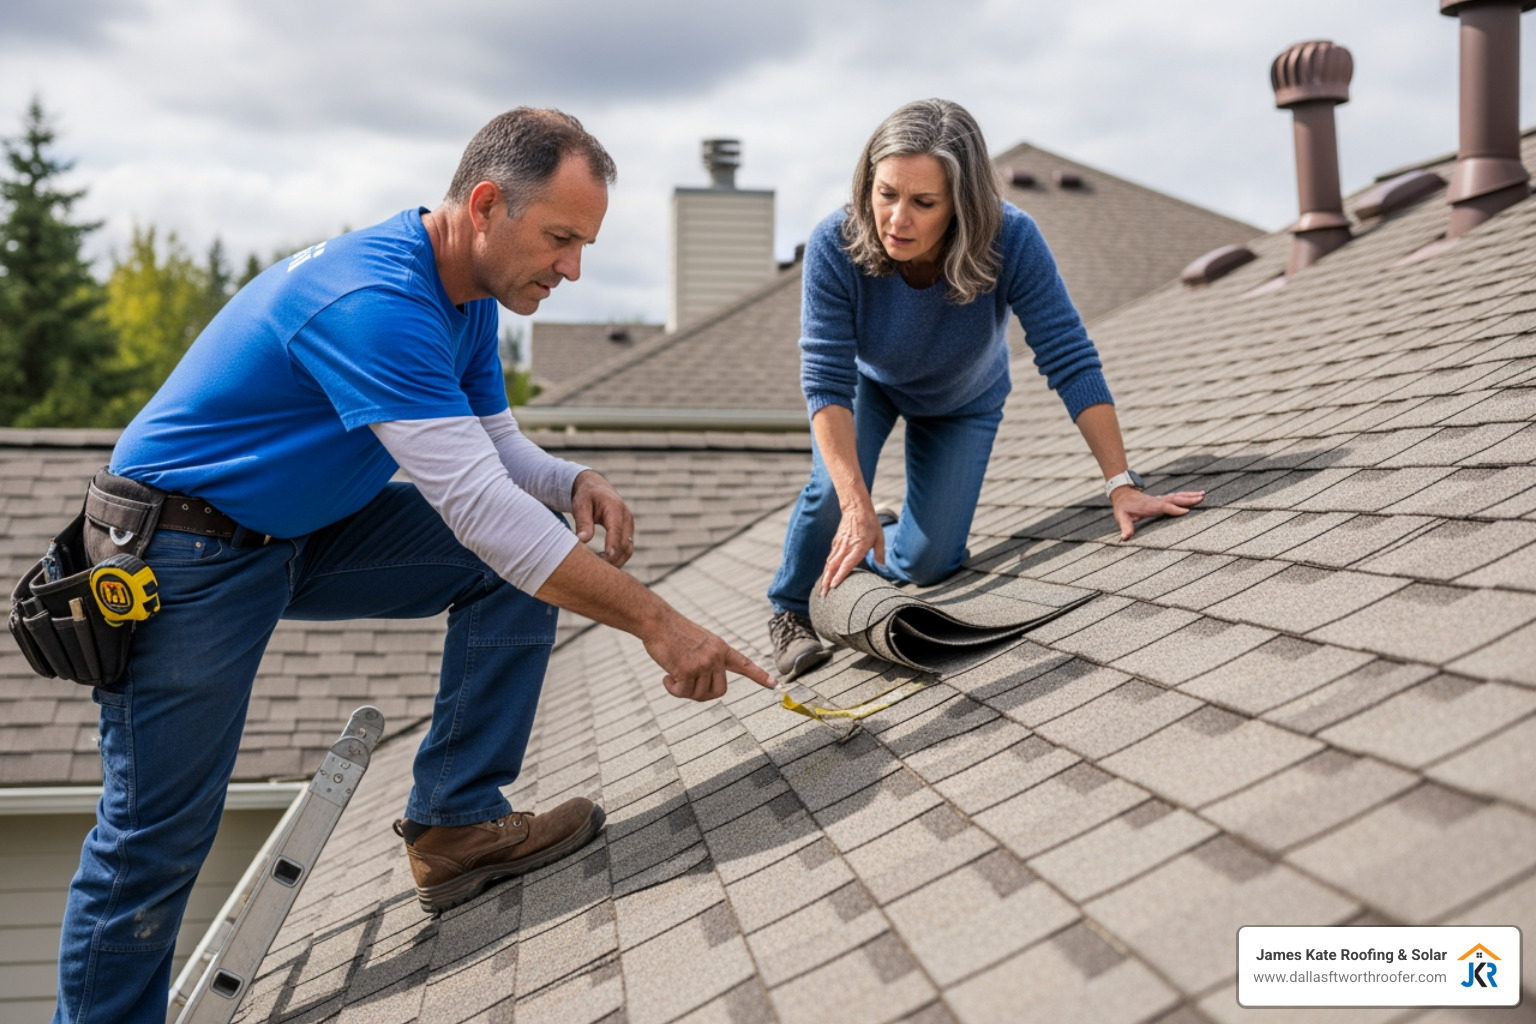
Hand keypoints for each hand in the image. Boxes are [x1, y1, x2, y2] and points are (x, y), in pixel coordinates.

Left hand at [571, 469, 634, 567]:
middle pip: (625, 543)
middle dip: (613, 558)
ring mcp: (629, 525)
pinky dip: (618, 558)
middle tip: (597, 572)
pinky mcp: (628, 532)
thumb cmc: (586, 496)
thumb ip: (583, 522)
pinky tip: (604, 565)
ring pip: (628, 549)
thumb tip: (583, 540)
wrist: (596, 488)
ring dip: (617, 561)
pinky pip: (626, 549)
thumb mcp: (581, 505)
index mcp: (615, 508)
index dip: (613, 544)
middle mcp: (626, 517)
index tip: (607, 558)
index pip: (616, 529)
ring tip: (600, 572)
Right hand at [641, 610, 775, 700]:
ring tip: (673, 674)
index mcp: (721, 648)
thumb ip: (708, 661)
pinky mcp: (688, 670)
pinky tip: (666, 677)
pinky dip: (673, 689)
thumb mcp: (698, 643)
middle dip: (702, 695)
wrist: (658, 622)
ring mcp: (704, 663)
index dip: (759, 676)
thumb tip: (706, 686)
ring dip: (683, 690)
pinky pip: (683, 693)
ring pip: (699, 695)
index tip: (774, 684)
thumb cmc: (673, 633)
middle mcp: (716, 656)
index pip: (744, 664)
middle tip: (686, 686)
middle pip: (719, 692)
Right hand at [820, 499, 885, 595]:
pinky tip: (825, 576)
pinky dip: (826, 569)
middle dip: (826, 582)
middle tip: (823, 596)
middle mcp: (845, 548)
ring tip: (821, 590)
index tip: (834, 587)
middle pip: (832, 567)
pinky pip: (830, 558)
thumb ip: (880, 554)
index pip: (846, 564)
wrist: (856, 508)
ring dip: (824, 577)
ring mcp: (839, 545)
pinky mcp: (836, 543)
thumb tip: (883, 568)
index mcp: (857, 547)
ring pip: (829, 564)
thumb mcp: (879, 538)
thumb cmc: (870, 523)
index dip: (840, 576)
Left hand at [1111, 486, 1205, 539]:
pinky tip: (1196, 495)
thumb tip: (1125, 538)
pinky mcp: (1163, 499)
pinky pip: (1176, 497)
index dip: (1174, 509)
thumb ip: (1125, 527)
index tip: (1186, 511)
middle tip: (1201, 498)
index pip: (1164, 507)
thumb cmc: (1123, 508)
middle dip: (1188, 499)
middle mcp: (1157, 501)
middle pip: (1174, 499)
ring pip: (1177, 496)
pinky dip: (1187, 495)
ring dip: (1190, 495)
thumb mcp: (1121, 517)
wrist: (1122, 494)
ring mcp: (1161, 499)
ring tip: (1203, 495)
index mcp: (1149, 506)